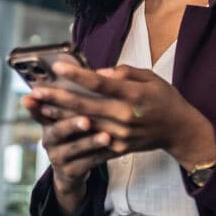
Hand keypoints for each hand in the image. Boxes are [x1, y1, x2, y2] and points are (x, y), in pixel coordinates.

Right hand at [24, 93, 121, 215]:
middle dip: (70, 123)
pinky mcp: (71, 170)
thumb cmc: (80, 130)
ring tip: (105, 135)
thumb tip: (101, 73)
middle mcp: (50, 137)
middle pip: (56, 129)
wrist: (77, 165)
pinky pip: (87, 163)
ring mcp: (59, 156)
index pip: (41, 108)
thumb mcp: (76, 111)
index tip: (34, 94)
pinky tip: (111, 148)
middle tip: (86, 119)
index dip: (37, 101)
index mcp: (50, 119)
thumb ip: (82, 94)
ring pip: (74, 148)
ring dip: (89, 142)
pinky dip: (99, 155)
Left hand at [31, 63, 215, 168]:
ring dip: (58, 116)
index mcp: (133, 96)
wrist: (179, 131)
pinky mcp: (119, 147)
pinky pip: (92, 141)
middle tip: (35, 91)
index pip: (100, 84)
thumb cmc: (165, 99)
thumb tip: (100, 73)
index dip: (77, 75)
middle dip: (57, 98)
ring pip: (84, 124)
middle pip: (85, 105)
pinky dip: (73, 135)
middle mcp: (125, 116)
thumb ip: (126, 73)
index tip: (57, 67)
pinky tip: (56, 128)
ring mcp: (121, 135)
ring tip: (38, 107)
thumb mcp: (151, 78)